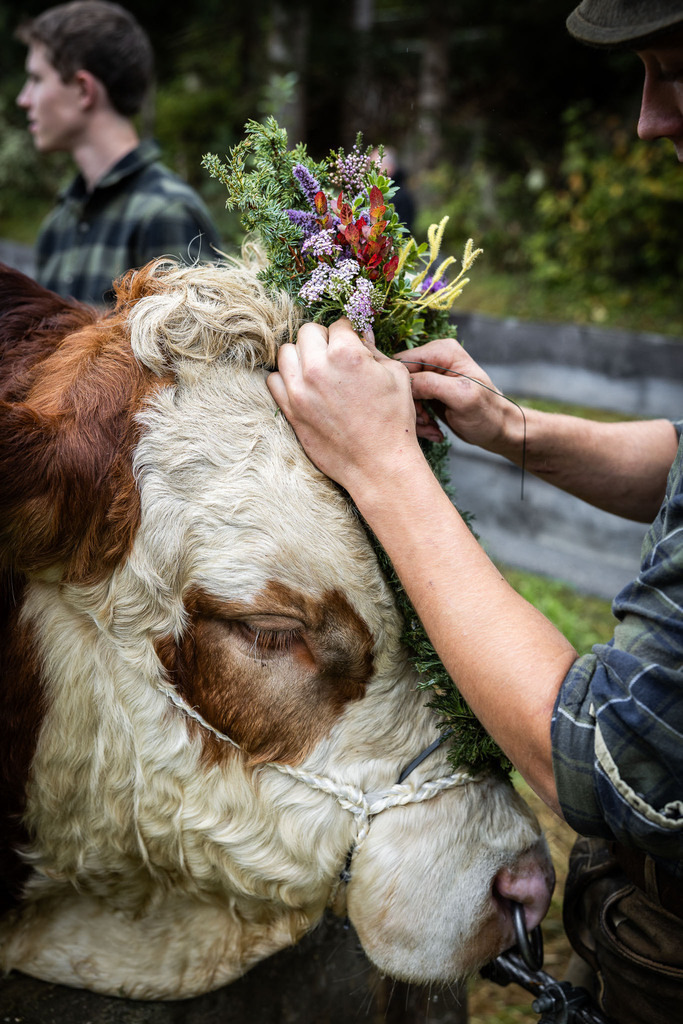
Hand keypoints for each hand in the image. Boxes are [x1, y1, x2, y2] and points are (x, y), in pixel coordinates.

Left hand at [267, 318, 420, 490]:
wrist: (378, 464)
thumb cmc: (393, 420)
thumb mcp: (395, 376)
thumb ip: (373, 350)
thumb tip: (360, 334)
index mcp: (346, 353)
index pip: (338, 324)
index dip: (348, 333)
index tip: (352, 344)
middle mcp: (317, 367)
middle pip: (307, 332)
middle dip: (322, 339)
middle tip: (335, 356)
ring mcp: (299, 390)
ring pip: (286, 352)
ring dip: (301, 356)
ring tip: (317, 369)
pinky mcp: (290, 410)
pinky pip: (273, 380)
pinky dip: (286, 379)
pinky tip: (303, 386)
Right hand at [396, 338, 515, 454]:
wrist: (498, 429)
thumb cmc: (487, 413)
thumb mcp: (462, 397)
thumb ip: (431, 384)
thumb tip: (403, 382)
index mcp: (442, 350)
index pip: (404, 362)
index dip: (405, 388)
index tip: (418, 410)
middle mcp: (433, 359)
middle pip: (402, 380)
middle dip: (410, 405)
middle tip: (426, 423)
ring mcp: (430, 375)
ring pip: (404, 395)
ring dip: (414, 416)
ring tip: (431, 429)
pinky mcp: (428, 392)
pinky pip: (410, 405)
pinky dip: (419, 420)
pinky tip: (433, 430)